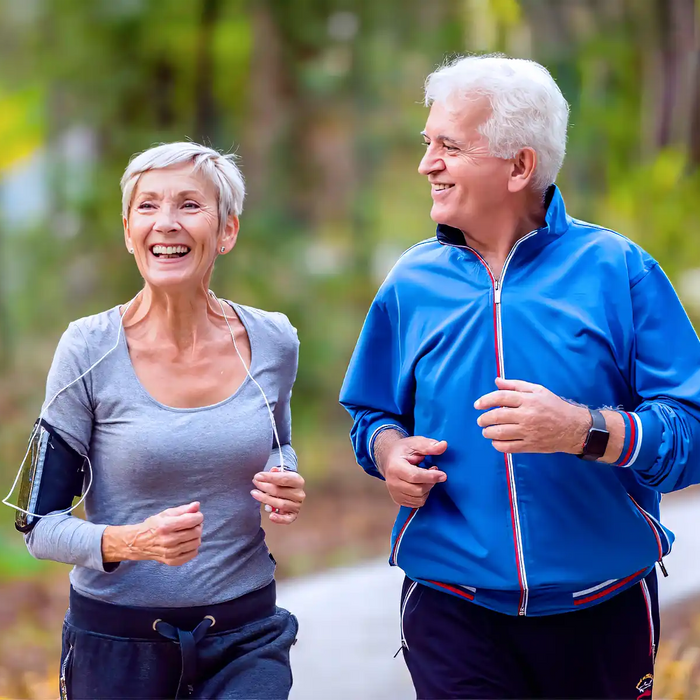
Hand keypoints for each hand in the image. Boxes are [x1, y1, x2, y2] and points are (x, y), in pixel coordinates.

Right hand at [103, 502, 203, 565]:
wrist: (139, 543)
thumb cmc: (154, 526)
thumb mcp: (166, 514)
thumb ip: (183, 509)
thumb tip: (197, 505)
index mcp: (166, 526)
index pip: (192, 520)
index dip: (198, 516)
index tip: (196, 515)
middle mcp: (168, 541)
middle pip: (196, 532)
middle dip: (198, 525)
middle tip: (192, 524)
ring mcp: (171, 553)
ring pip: (196, 543)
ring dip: (196, 536)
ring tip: (189, 532)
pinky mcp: (173, 561)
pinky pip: (193, 553)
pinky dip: (193, 547)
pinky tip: (186, 542)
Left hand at [251, 469, 305, 523]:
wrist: (291, 491)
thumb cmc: (284, 483)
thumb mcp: (281, 475)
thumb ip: (276, 473)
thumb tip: (273, 470)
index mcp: (298, 481)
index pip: (284, 478)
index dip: (269, 477)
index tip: (258, 476)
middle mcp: (299, 494)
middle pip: (279, 491)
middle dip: (264, 487)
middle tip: (255, 483)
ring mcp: (297, 505)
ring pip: (280, 504)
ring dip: (266, 499)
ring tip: (255, 494)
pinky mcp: (293, 515)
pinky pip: (287, 519)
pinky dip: (279, 519)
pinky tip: (271, 515)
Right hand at [377, 436, 447, 507]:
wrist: (389, 458)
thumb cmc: (402, 450)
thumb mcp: (415, 443)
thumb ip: (428, 445)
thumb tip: (443, 445)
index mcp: (395, 467)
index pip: (414, 476)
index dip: (431, 476)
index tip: (443, 475)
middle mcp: (392, 483)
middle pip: (418, 490)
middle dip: (431, 482)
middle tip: (434, 471)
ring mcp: (394, 493)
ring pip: (419, 499)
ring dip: (428, 489)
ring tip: (426, 477)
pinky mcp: (398, 500)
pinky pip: (417, 503)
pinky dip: (423, 495)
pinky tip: (422, 484)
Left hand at [475, 377, 589, 453]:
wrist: (573, 428)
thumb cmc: (554, 406)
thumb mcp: (537, 390)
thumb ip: (515, 386)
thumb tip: (496, 381)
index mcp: (528, 400)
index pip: (500, 397)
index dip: (485, 400)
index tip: (477, 405)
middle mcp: (527, 415)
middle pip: (497, 416)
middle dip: (483, 419)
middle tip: (480, 421)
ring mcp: (528, 431)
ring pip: (500, 433)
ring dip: (488, 432)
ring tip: (486, 431)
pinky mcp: (530, 445)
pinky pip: (508, 447)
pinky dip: (498, 445)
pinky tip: (496, 441)